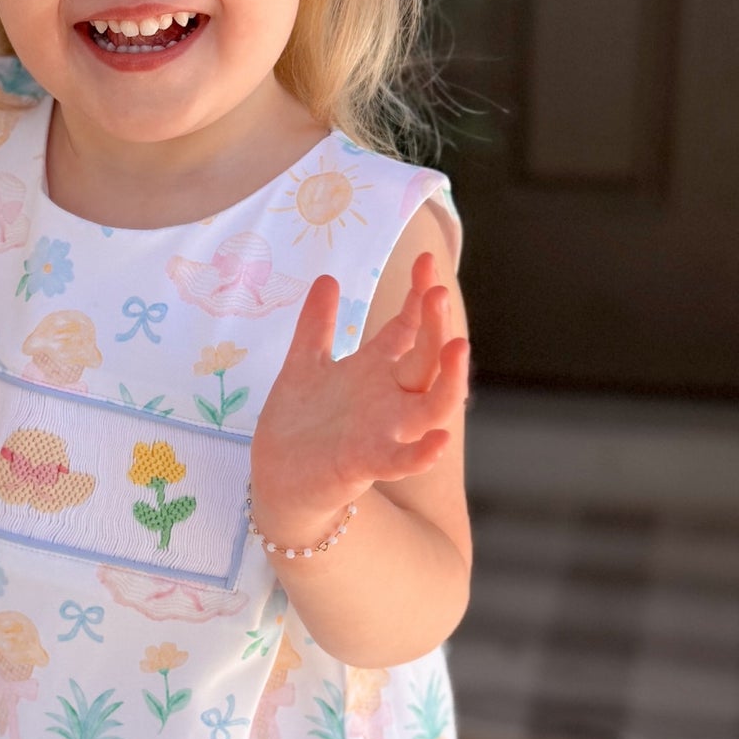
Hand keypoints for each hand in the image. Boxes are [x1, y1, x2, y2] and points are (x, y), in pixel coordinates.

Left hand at [248, 251, 468, 541]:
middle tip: (438, 291)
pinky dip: (421, 454)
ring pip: (431, 407)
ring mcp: (382, 432)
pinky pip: (401, 460)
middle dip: (435, 326)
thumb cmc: (299, 424)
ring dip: (449, 380)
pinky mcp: (365, 464)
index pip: (409, 329)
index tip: (426, 259)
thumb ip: (317, 324)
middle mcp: (387, 400)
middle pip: (426, 359)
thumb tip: (328, 276)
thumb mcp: (305, 364)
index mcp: (374, 373)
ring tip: (459, 347)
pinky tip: (438, 441)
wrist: (279, 480)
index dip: (420, 296)